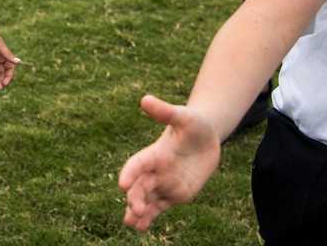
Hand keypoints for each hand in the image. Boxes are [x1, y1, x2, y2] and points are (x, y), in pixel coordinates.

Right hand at [118, 95, 220, 231]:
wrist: (204, 137)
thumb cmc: (193, 123)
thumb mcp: (183, 116)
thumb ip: (165, 111)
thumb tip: (144, 99)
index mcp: (156, 152)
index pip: (139, 163)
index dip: (131, 172)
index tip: (122, 184)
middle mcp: (156, 170)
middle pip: (141, 185)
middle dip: (136, 197)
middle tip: (134, 209)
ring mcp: (164, 183)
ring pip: (147, 199)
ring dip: (138, 210)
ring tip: (131, 223)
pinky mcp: (174, 194)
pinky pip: (159, 207)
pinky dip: (149, 217)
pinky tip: (141, 227)